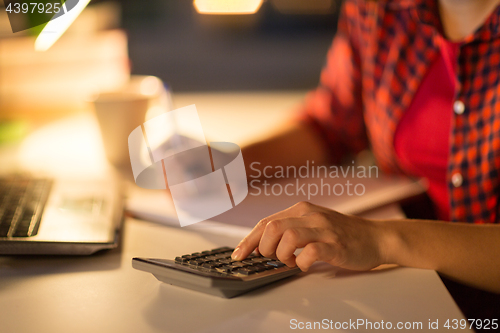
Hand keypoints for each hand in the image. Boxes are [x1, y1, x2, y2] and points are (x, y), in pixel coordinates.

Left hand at [231, 201, 386, 271]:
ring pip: (287, 236)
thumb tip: (262, 245)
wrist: (376, 237)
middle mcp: (310, 215)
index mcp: (301, 209)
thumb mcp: (313, 224)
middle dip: (263, 248)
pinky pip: (310, 252)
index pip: (266, 222)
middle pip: (272, 227)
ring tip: (290, 262)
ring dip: (282, 255)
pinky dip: (301, 262)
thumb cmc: (341, 234)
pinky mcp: (335, 245)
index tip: (238, 254)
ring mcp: (323, 229)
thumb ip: (290, 229)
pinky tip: (305, 265)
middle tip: (272, 259)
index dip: (248, 240)